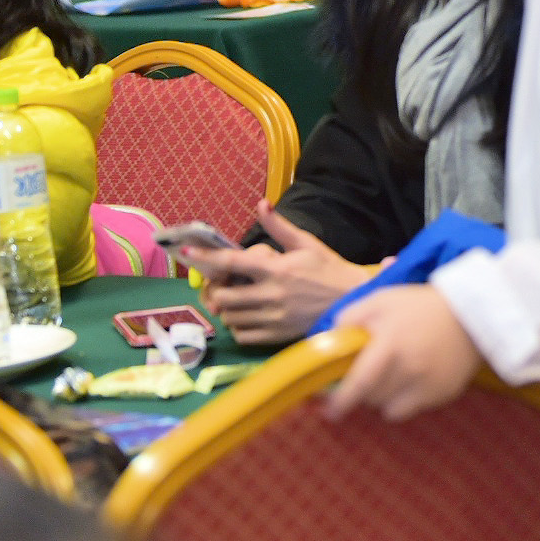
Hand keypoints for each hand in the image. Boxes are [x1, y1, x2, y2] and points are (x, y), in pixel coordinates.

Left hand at [184, 202, 377, 346]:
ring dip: (227, 309)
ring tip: (235, 300)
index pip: (232, 263)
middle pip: (224, 296)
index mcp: (276, 269)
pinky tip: (246, 317)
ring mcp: (274, 318)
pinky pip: (244, 336)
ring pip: (231, 318)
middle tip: (222, 284)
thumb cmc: (328, 269)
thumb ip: (279, 227)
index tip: (186, 252)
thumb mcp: (306, 243)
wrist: (352, 299)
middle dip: (217, 290)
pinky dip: (238, 327)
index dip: (206, 258)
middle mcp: (272, 295)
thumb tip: (260, 204)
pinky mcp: (278, 336)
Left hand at [325, 286, 481, 422]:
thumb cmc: (420, 306)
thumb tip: (331, 340)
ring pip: (388, 408)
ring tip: (390, 374)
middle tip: (367, 374)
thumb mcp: (382, 299)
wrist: (470, 313)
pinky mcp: (442, 394)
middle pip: (372, 397)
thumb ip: (351, 316)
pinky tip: (409, 380)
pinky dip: (402, 401)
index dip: (342, 400)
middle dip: (362, 390)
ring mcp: (428, 384)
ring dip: (381, 396)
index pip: (361, 381)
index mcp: (392, 343)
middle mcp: (410, 368)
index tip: (329, 411)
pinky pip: (409, 410)